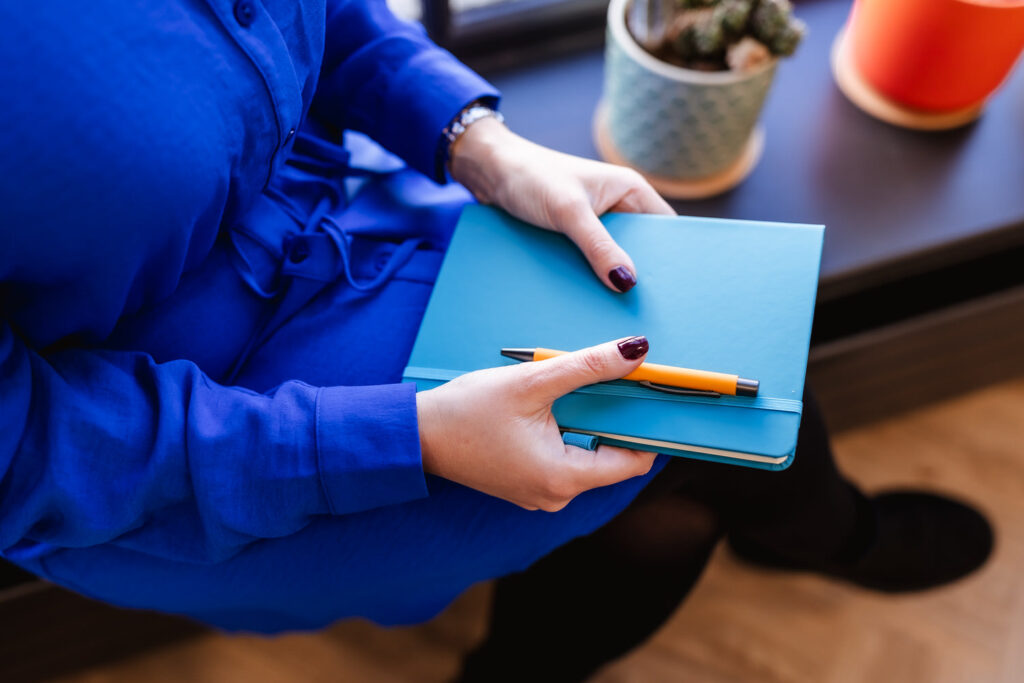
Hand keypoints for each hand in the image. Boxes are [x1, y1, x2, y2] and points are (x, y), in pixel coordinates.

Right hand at [416, 337, 657, 510]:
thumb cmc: (467, 411)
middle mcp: (556, 495)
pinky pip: (565, 459)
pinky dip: (569, 432)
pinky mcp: (528, 484)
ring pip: (587, 456)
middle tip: (616, 380)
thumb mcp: (532, 382)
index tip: (651, 395)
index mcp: (563, 477)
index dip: (648, 428)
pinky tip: (553, 407)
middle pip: (611, 458)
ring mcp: (541, 493)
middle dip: (615, 419)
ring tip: (576, 390)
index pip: (633, 461)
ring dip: (589, 423)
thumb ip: (588, 366)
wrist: (416, 435)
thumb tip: (636, 351)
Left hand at [449, 118, 675, 292]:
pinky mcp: (575, 234)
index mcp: (630, 190)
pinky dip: (589, 275)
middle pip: (641, 249)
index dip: (671, 257)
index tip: (671, 290)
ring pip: (613, 258)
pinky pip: (590, 260)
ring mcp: (597, 222)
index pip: (666, 229)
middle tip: (641, 306)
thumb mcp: (569, 213)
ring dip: (610, 277)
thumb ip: (599, 247)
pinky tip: (588, 296)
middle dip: (639, 273)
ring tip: (615, 307)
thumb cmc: (531, 176)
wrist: (490, 171)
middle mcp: (619, 205)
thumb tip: (627, 283)